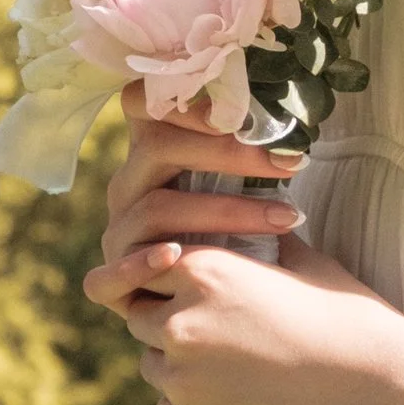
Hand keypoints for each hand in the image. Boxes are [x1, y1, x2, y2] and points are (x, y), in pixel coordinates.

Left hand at [84, 88, 403, 404]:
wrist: (385, 398)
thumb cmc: (353, 324)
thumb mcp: (309, 266)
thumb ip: (263, 246)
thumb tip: (252, 228)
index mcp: (206, 273)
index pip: (151, 267)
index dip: (172, 277)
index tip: (198, 289)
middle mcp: (182, 325)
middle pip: (143, 319)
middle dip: (172, 322)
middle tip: (223, 332)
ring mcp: (183, 384)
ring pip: (155, 368)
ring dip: (182, 366)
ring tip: (241, 369)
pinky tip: (245, 401)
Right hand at [94, 79, 304, 273]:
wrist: (220, 302)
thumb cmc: (239, 231)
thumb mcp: (240, 185)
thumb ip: (250, 151)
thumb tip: (293, 127)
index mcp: (150, 150)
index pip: (143, 101)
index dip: (187, 104)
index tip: (248, 113)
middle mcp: (127, 184)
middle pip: (159, 148)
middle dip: (230, 153)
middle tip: (290, 164)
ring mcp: (117, 230)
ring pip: (156, 208)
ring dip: (225, 211)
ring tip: (283, 218)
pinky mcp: (111, 278)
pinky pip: (110, 271)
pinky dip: (141, 264)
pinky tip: (176, 256)